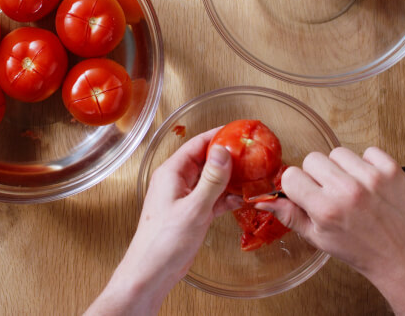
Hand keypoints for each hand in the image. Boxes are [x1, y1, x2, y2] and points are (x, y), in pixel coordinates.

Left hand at [86, 128, 239, 315]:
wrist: (152, 272)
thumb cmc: (164, 241)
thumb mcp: (194, 207)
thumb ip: (211, 179)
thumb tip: (223, 150)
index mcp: (172, 172)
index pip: (198, 144)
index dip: (219, 136)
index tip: (239, 132)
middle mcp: (178, 181)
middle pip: (206, 160)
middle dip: (228, 156)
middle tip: (252, 153)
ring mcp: (185, 197)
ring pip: (211, 179)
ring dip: (230, 178)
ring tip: (253, 173)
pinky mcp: (192, 212)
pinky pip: (212, 197)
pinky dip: (226, 197)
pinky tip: (243, 197)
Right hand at [256, 147, 404, 315]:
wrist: (402, 257)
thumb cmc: (359, 250)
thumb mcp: (317, 238)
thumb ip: (289, 215)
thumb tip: (264, 201)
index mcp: (326, 209)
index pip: (292, 176)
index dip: (297, 185)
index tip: (307, 194)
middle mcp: (348, 191)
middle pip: (313, 159)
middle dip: (318, 175)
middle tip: (331, 193)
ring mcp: (371, 178)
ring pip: (338, 152)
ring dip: (341, 168)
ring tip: (352, 188)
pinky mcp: (391, 171)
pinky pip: (368, 151)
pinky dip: (367, 164)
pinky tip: (369, 183)